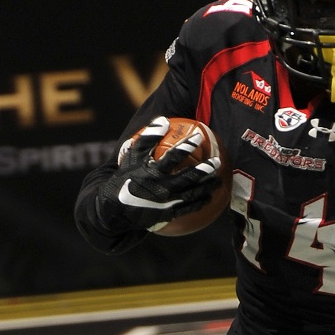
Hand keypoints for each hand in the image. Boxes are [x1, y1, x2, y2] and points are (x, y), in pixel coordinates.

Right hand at [97, 118, 222, 232]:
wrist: (116, 210)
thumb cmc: (125, 178)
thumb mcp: (132, 156)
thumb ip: (147, 137)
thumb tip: (164, 119)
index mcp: (151, 173)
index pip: (172, 157)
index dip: (186, 147)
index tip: (198, 137)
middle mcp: (161, 188)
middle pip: (188, 178)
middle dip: (204, 170)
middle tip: (217, 161)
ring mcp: (166, 203)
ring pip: (192, 194)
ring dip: (207, 186)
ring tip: (219, 179)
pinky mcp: (168, 214)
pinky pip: (188, 208)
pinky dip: (200, 202)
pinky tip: (209, 196)